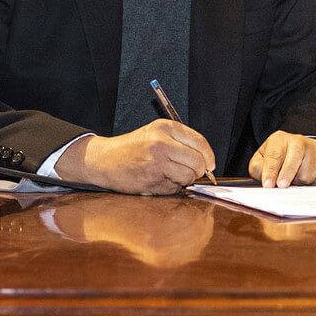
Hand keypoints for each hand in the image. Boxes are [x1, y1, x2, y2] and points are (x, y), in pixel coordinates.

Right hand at [56, 119, 215, 195]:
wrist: (104, 159)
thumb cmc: (133, 147)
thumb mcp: (156, 133)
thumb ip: (181, 141)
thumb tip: (207, 161)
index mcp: (165, 127)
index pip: (200, 142)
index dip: (209, 156)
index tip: (210, 164)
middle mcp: (161, 143)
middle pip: (198, 162)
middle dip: (199, 170)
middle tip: (191, 171)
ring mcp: (156, 163)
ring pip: (188, 177)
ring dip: (185, 180)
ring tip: (172, 174)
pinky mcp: (151, 180)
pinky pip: (175, 188)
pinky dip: (172, 187)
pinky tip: (160, 180)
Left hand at [249, 131, 315, 186]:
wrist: (305, 150)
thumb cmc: (280, 157)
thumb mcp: (263, 158)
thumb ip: (258, 169)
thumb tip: (264, 181)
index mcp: (280, 140)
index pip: (274, 155)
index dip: (270, 171)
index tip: (268, 184)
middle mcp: (299, 141)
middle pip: (294, 160)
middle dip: (287, 174)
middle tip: (282, 185)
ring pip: (307, 174)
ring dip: (300, 182)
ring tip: (296, 178)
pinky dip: (314, 182)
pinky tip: (309, 176)